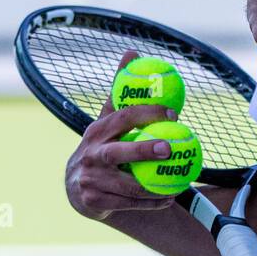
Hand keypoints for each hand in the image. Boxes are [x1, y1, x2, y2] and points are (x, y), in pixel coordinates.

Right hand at [64, 50, 180, 221]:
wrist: (77, 189)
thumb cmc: (101, 147)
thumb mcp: (107, 120)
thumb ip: (120, 92)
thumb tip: (132, 51)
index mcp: (96, 131)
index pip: (122, 117)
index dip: (147, 113)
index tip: (172, 113)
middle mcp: (90, 155)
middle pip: (119, 152)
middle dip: (144, 149)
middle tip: (171, 148)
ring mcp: (90, 180)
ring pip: (128, 185)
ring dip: (156, 186)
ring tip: (179, 182)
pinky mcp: (93, 202)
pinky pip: (129, 203)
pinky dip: (151, 202)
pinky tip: (168, 198)